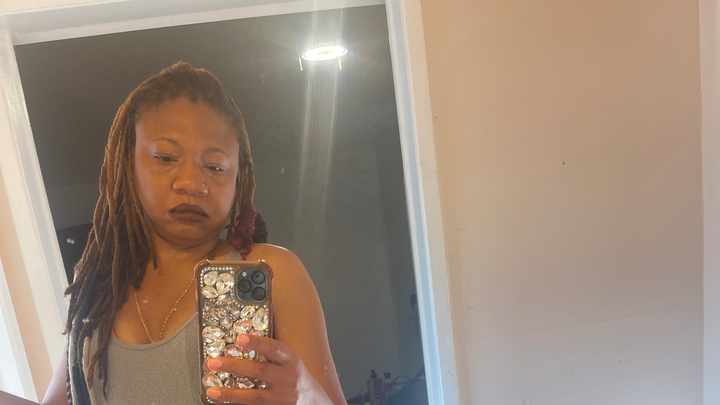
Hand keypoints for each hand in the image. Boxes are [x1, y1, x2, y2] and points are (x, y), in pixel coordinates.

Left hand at [206, 334, 332, 404]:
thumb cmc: (296, 378)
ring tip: (212, 390)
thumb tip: (238, 344)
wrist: (315, 402)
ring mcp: (283, 399)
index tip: (239, 338)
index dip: (257, 342)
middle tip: (212, 363)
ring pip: (255, 396)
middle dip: (234, 366)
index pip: (274, 349)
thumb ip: (270, 355)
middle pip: (260, 371)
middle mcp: (289, 379)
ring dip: (231, 393)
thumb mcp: (289, 362)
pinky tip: (224, 403)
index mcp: (291, 361)